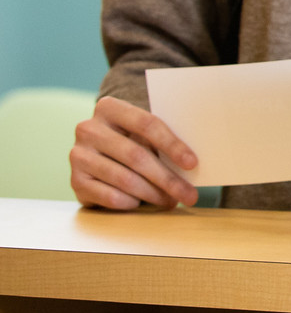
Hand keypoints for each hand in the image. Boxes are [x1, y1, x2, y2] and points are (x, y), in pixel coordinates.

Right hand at [70, 95, 197, 209]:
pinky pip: (109, 196)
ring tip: (171, 201)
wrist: (98, 153)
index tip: (192, 164)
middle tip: (189, 194)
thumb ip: (161, 140)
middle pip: (136, 155)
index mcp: (109, 108)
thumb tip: (191, 165)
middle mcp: (88, 129)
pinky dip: (130, 202)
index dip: (172, 145)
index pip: (147, 124)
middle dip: (167, 178)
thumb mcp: (143, 132)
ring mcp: (78, 155)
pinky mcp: (75, 181)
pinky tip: (142, 204)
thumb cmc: (132, 139)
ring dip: (153, 194)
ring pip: (124, 179)